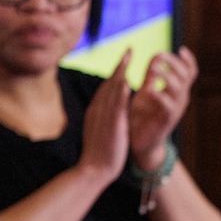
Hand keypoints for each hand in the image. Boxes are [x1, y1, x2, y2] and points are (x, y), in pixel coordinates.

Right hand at [78, 50, 132, 182]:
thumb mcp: (99, 132)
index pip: (106, 88)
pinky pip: (117, 106)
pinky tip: (127, 81)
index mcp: (96, 112)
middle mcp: (98, 110)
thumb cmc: (97, 155)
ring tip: (128, 57)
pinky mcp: (112, 125)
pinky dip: (121, 93)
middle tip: (128, 50)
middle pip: (109, 83)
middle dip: (119, 66)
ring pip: (112, 90)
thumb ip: (102, 119)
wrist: (92, 170)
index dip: (115, 72)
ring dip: (121, 71)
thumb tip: (105, 112)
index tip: (123, 61)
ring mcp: (104, 117)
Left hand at [128, 47, 196, 168]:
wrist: (138, 143)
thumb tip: (156, 57)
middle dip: (174, 63)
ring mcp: (174, 110)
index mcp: (175, 91)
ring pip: (180, 89)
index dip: (188, 60)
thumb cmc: (142, 117)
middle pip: (186, 76)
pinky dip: (161, 96)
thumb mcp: (146, 93)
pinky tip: (151, 90)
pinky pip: (168, 106)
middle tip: (159, 56)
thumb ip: (151, 78)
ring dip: (168, 76)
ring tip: (155, 69)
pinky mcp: (165, 121)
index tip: (180, 49)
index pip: (189, 73)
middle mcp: (179, 99)